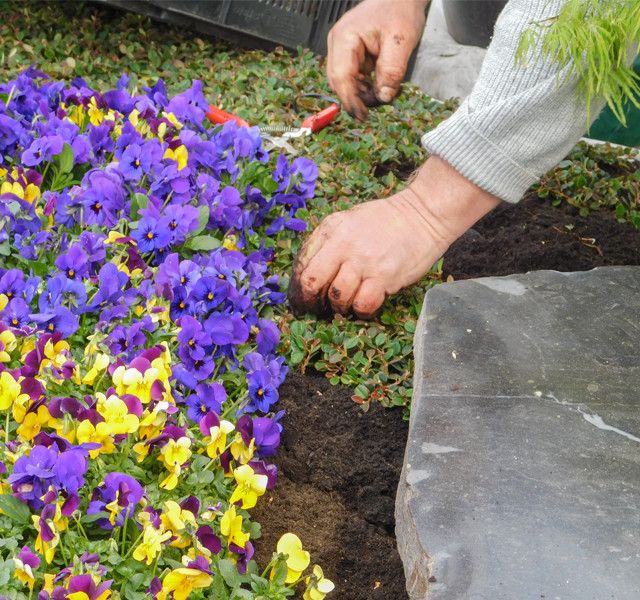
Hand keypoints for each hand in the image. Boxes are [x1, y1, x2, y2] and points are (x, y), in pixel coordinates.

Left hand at [288, 156, 500, 318]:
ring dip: (340, 306)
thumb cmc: (385, 220)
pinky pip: (363, 305)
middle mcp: (343, 245)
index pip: (302, 264)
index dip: (299, 286)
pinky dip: (362, 311)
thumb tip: (308, 271)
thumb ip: (328, 241)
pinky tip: (366, 305)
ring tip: (348, 303)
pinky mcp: (384, 277)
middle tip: (319, 307)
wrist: (424, 214)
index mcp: (331, 229)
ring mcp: (364, 262)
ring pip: (337, 297)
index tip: (305, 296)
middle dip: (311, 301)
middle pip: (312, 283)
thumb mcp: (349, 220)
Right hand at [327, 0, 427, 119]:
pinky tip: (377, 86)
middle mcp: (337, 44)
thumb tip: (383, 97)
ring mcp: (341, 49)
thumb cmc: (399, 10)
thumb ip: (392, 70)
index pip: (341, 77)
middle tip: (374, 108)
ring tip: (381, 93)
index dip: (351, 100)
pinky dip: (363, 86)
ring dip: (360, 93)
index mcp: (345, 38)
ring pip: (344, 82)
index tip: (362, 116)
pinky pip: (351, 77)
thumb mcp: (401, 41)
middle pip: (338, 82)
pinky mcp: (349, 54)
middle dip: (355, 98)